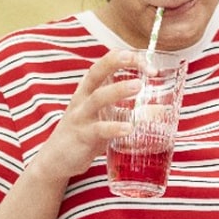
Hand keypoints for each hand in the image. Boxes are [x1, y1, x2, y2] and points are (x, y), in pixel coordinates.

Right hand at [28, 49, 143, 185]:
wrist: (56, 159)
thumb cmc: (85, 133)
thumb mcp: (106, 117)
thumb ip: (128, 110)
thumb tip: (162, 111)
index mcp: (89, 89)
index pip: (105, 64)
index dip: (126, 59)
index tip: (149, 63)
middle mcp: (83, 98)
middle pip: (96, 73)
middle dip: (115, 63)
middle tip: (139, 62)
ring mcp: (81, 117)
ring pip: (97, 98)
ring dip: (118, 90)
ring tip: (139, 86)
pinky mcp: (81, 137)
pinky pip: (98, 130)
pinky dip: (114, 128)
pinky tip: (128, 128)